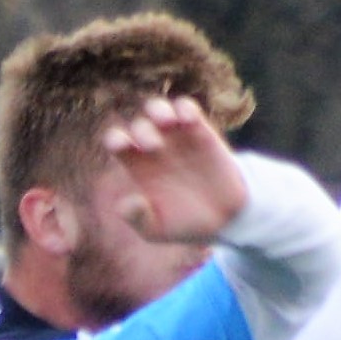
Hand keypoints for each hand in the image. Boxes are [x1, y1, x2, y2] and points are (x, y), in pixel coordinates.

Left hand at [97, 94, 250, 247]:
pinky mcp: (201, 133)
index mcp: (138, 166)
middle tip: (155, 148)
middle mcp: (155, 148)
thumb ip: (138, 219)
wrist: (225, 220)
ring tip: (167, 121)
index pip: (117, 141)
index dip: (115, 138)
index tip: (122, 146)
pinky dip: (185, 108)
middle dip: (143, 130)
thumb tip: (127, 203)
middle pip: (139, 125)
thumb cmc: (184, 225)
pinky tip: (188, 119)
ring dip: (159, 110)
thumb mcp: (157, 231)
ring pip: (159, 110)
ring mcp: (177, 138)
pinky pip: (187, 109)